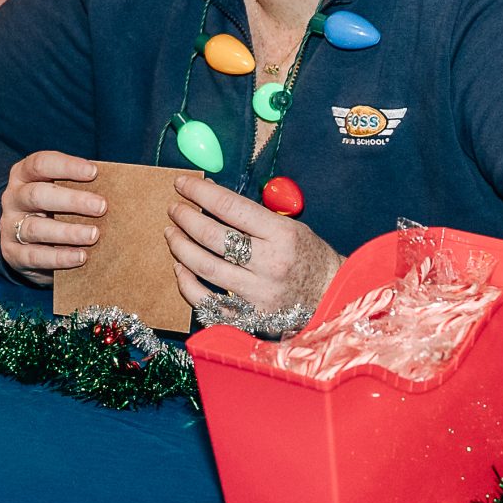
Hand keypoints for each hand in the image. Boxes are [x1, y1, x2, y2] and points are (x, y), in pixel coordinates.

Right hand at [0, 151, 108, 283]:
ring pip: (36, 228)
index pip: (40, 164)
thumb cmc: (54, 209)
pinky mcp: (12, 254)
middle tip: (101, 207)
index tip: (94, 172)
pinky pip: (35, 256)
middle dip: (72, 200)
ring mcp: (9, 227)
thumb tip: (119, 189)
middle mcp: (13, 198)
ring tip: (94, 235)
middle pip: (38, 195)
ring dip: (68, 232)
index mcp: (24, 175)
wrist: (27, 242)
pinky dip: (60, 257)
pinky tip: (81, 257)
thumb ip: (80, 187)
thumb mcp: (61, 192)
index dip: (67, 166)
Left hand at [165, 174, 342, 325]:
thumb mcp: (291, 227)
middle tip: (174, 209)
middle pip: (213, 237)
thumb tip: (213, 199)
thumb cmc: (309, 258)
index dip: (201, 192)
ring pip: (206, 269)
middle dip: (186, 219)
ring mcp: (257, 294)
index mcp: (282, 235)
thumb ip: (254, 216)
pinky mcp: (249, 318)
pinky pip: (207, 303)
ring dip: (181, 248)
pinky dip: (188, 285)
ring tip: (172, 234)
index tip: (183, 184)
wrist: (331, 299)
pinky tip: (180, 269)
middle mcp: (269, 265)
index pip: (231, 207)